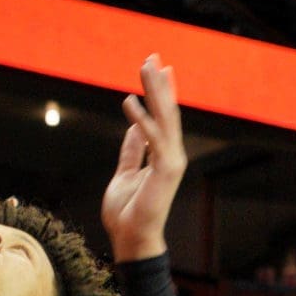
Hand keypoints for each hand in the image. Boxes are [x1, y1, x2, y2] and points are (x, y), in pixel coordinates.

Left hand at [100, 55, 186, 262]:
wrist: (131, 239)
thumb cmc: (126, 212)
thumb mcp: (125, 174)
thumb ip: (132, 151)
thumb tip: (133, 127)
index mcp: (163, 155)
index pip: (163, 116)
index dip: (160, 91)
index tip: (156, 66)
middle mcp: (171, 154)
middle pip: (167, 111)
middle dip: (159, 83)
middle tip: (152, 56)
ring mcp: (171, 162)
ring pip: (164, 118)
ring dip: (155, 91)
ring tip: (146, 66)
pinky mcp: (165, 170)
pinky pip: (152, 139)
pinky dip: (140, 118)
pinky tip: (128, 100)